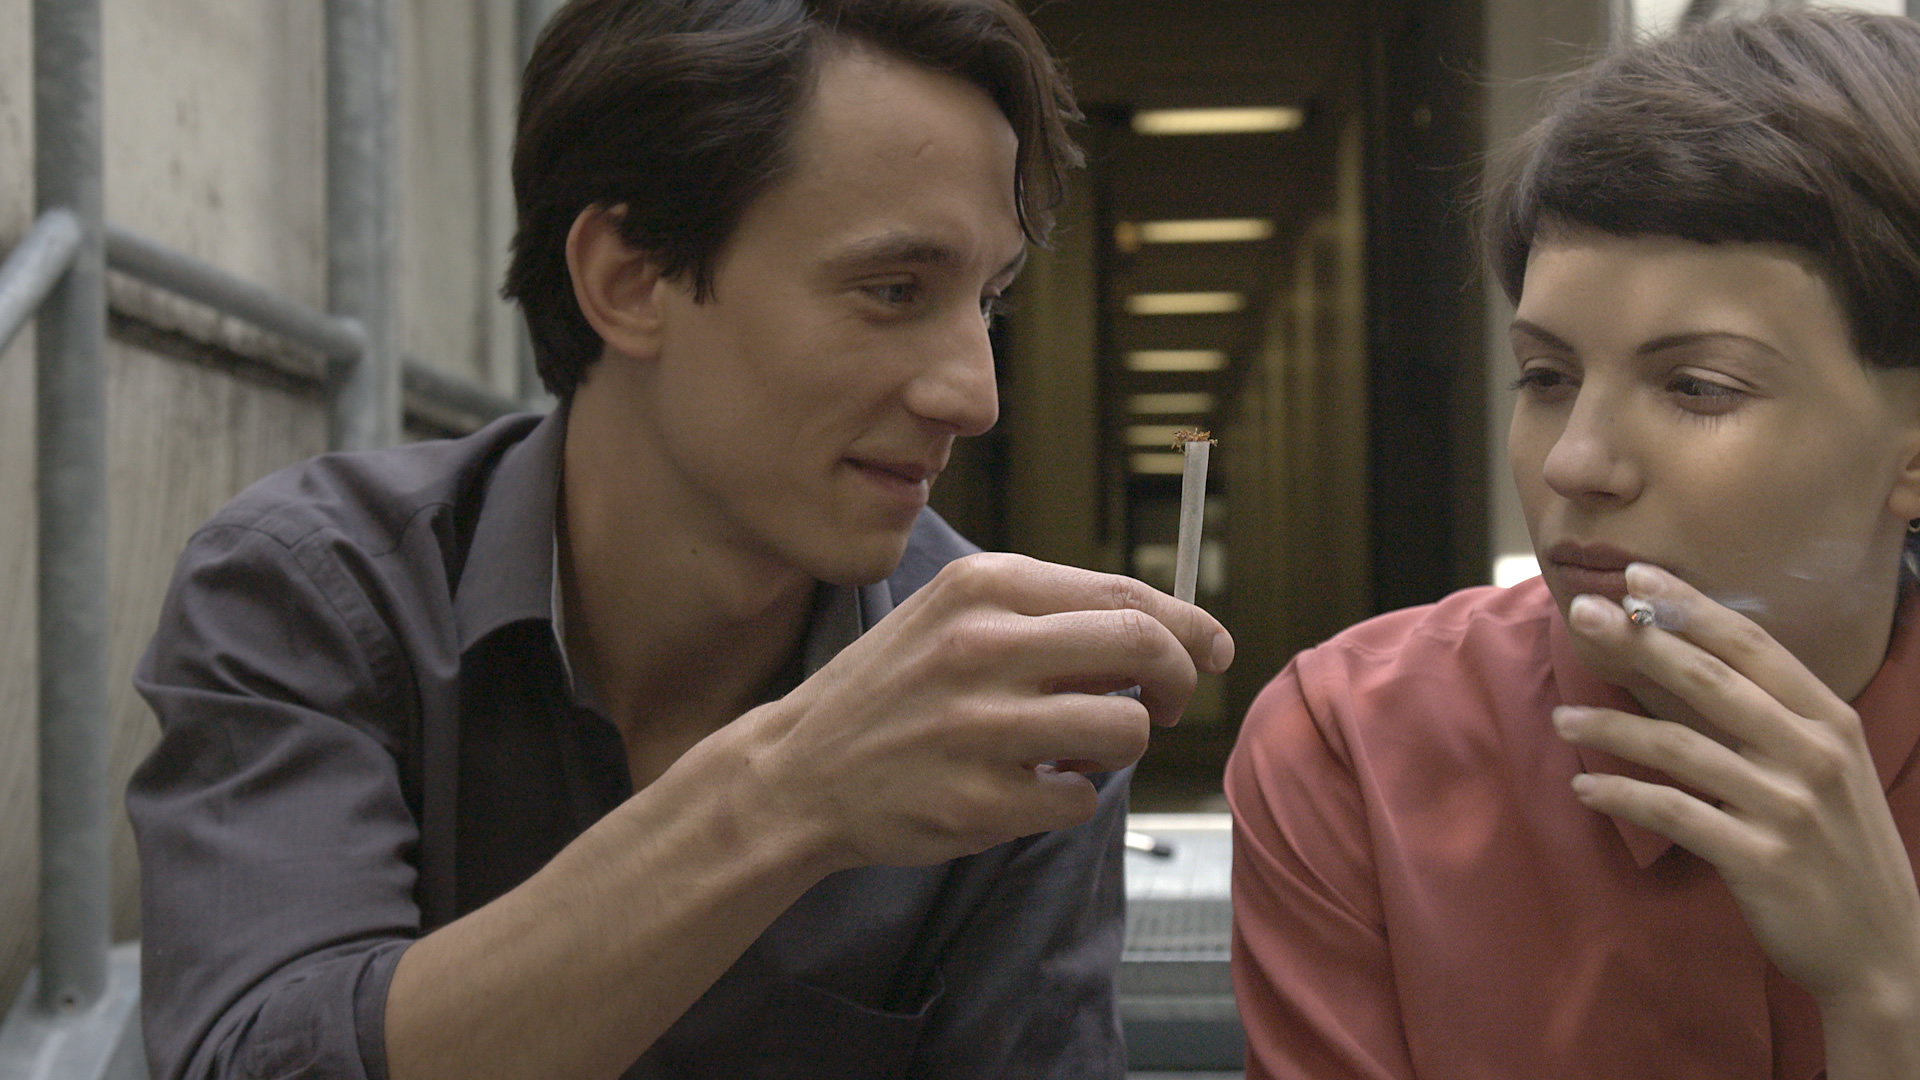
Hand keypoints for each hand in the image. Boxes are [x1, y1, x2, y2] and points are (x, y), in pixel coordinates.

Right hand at [730, 552, 1232, 871]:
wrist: (797, 772)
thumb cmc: (891, 692)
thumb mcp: (952, 618)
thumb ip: (1046, 616)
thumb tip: (1161, 634)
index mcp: (982, 587)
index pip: (1124, 595)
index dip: (1189, 624)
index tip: (1211, 648)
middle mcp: (980, 646)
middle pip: (1143, 648)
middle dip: (1180, 679)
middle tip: (1172, 702)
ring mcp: (978, 726)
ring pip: (1125, 729)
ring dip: (1122, 745)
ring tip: (1078, 748)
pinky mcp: (977, 800)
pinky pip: (1079, 799)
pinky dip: (1068, 796)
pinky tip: (1026, 785)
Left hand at [1553, 562, 1919, 1027]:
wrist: (1883, 949)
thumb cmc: (1838, 848)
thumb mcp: (1822, 769)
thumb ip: (1766, 718)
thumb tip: (1682, 663)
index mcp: (1830, 721)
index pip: (1751, 645)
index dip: (1689, 607)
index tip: (1634, 577)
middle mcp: (1813, 754)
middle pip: (1709, 680)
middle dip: (1638, 642)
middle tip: (1581, 615)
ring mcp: (1788, 807)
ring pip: (1679, 747)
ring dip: (1611, 729)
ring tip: (1562, 721)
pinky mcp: (1761, 858)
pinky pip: (1675, 813)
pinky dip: (1622, 796)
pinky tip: (1585, 789)